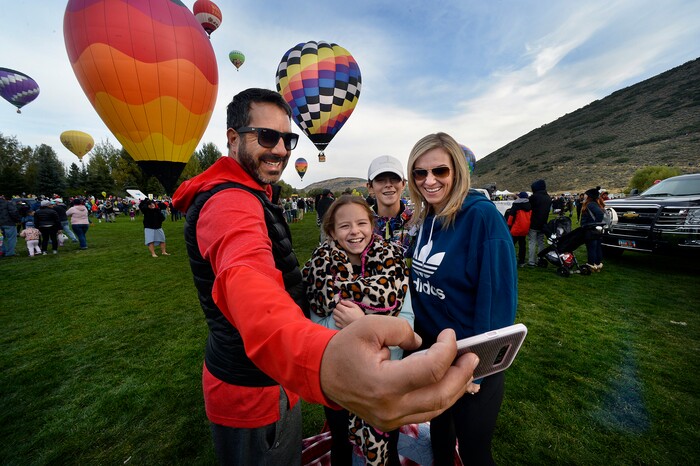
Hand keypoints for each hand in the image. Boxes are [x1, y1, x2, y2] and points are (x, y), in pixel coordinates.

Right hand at [320, 315, 478, 430]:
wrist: (321, 373)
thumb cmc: (344, 349)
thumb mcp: (369, 326)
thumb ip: (401, 329)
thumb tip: (423, 343)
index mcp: (384, 384)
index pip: (431, 370)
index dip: (448, 349)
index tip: (449, 334)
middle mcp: (390, 407)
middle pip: (441, 395)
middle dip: (462, 373)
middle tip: (472, 355)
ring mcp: (392, 419)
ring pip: (438, 408)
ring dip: (457, 388)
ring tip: (466, 368)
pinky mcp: (393, 422)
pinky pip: (426, 413)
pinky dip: (442, 397)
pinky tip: (450, 382)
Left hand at [332, 300, 364, 328]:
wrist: (362, 325)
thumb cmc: (360, 315)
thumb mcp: (356, 307)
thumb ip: (348, 303)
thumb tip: (341, 301)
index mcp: (345, 310)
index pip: (337, 305)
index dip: (340, 304)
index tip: (342, 305)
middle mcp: (342, 316)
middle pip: (334, 311)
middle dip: (337, 309)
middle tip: (342, 310)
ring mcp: (341, 322)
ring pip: (334, 317)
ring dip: (337, 315)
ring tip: (341, 315)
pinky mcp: (342, 326)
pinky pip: (336, 323)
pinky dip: (337, 321)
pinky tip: (341, 320)